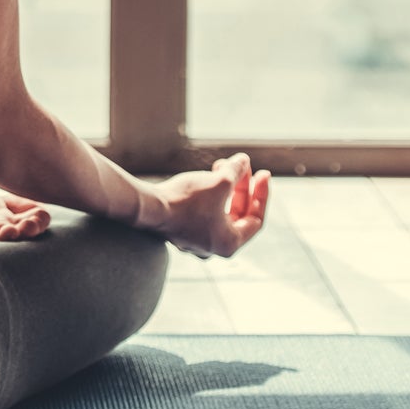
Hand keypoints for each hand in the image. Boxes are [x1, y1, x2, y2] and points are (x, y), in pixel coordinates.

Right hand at [150, 152, 269, 258]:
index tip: (263, 173)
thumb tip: (244, 161)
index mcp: (229, 244)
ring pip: (219, 212)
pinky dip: (209, 195)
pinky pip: (203, 213)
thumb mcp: (219, 182)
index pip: (255, 219)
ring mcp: (195, 241)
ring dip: (224, 188)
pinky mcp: (180, 230)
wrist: (146, 207)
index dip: (262, 194)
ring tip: (220, 166)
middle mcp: (213, 248)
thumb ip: (236, 171)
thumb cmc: (185, 200)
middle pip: (237, 215)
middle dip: (242, 188)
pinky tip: (205, 178)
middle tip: (243, 167)